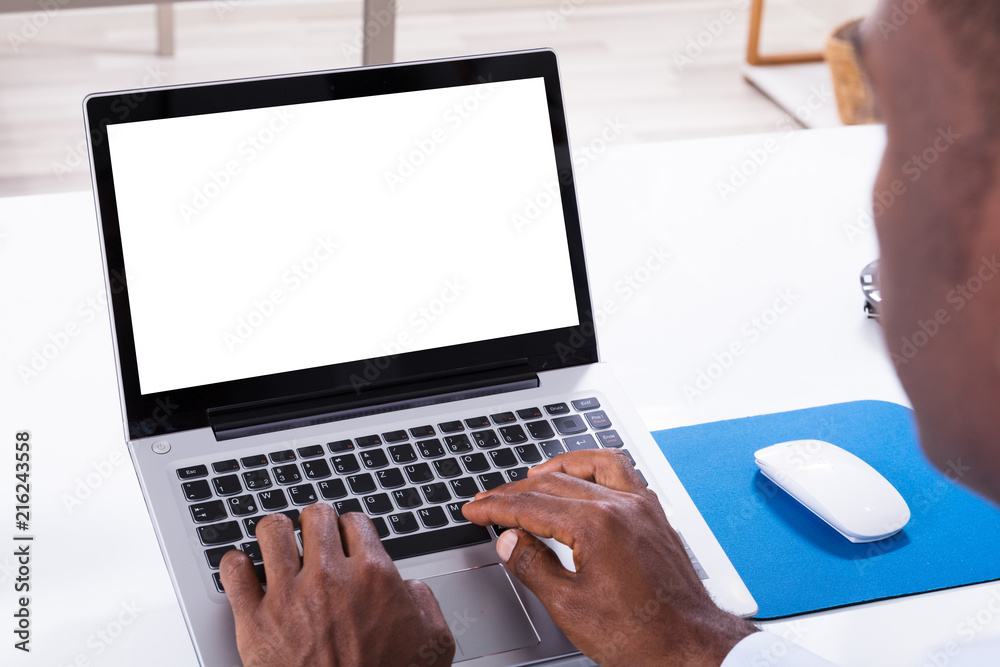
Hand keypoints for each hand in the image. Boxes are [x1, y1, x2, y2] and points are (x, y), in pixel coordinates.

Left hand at [220, 504, 454, 666]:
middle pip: (315, 516)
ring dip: (276, 534)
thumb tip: (410, 589)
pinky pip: (233, 571)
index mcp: (373, 575)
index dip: (350, 528)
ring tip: (278, 544)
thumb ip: (424, 602)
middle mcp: (330, 577)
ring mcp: (288, 597)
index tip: (345, 538)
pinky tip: (244, 570)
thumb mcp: (433, 642)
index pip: (354, 521)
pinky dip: (235, 565)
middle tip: (314, 536)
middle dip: (315, 523)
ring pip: (272, 531)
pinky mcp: (254, 622)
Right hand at [462, 449, 756, 666]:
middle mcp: (622, 506)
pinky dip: (596, 469)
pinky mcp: (656, 516)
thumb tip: (509, 541)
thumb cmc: (640, 635)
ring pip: (594, 464)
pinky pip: (624, 473)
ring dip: (559, 466)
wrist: (691, 647)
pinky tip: (586, 480)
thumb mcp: (569, 608)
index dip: (496, 508)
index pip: (531, 506)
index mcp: (597, 525)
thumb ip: (533, 566)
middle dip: (515, 490)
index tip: (475, 509)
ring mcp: (643, 507)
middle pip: (555, 482)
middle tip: (490, 500)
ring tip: (535, 475)